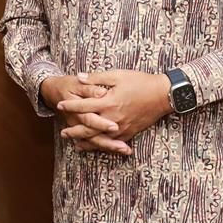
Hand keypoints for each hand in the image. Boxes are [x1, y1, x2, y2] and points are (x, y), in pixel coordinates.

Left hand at [54, 70, 172, 153]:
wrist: (163, 95)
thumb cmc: (140, 82)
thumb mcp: (117, 75)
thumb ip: (97, 78)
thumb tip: (79, 77)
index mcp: (108, 102)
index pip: (83, 106)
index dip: (70, 106)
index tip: (59, 105)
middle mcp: (112, 117)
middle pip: (88, 127)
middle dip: (74, 130)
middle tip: (63, 133)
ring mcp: (121, 127)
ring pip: (99, 138)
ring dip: (86, 141)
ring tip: (75, 144)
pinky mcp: (130, 132)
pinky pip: (113, 142)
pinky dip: (103, 146)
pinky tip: (96, 147)